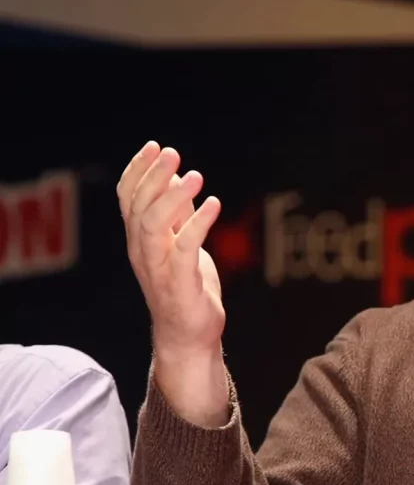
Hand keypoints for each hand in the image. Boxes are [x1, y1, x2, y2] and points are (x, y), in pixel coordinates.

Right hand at [117, 141, 228, 425]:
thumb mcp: (181, 244)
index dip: (137, 171)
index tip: (154, 146)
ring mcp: (159, 269)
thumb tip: (177, 176)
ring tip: (195, 175)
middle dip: (153, 177)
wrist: (189, 338)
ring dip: (173, 197)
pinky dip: (198, 223)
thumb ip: (177, 214)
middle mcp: (143, 253)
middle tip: (172, 153)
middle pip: (137, 208)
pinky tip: (214, 204)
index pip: (128, 199)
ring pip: (153, 226)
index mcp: (140, 241)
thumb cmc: (186, 289)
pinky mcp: (180, 284)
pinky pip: (185, 249)